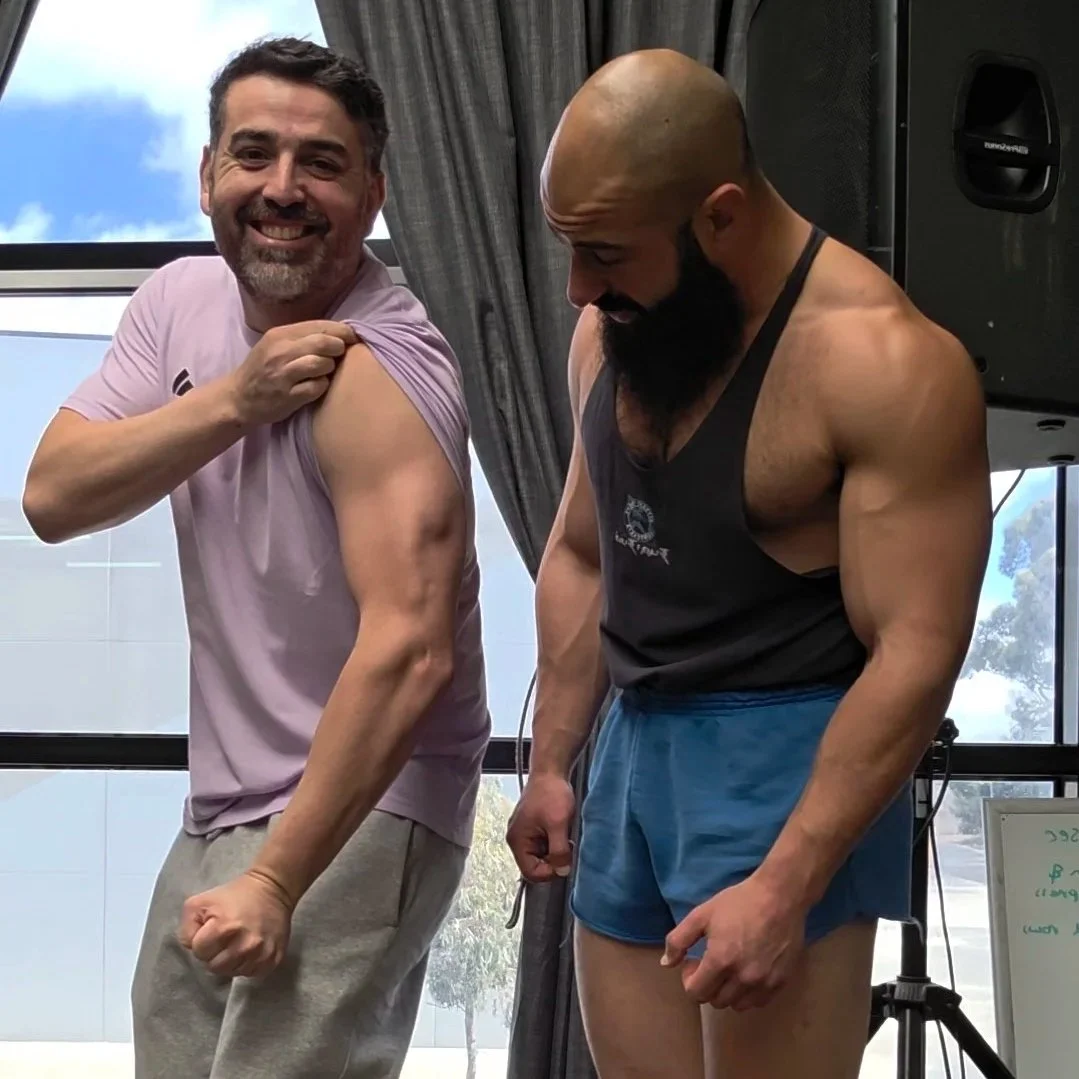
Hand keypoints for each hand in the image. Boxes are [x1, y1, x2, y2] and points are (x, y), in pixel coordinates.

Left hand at [178, 869, 293, 978]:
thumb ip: (187, 929)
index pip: (199, 953)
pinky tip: (249, 948)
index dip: (202, 941)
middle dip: (215, 954)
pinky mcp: (273, 959)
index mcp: (224, 928)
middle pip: (215, 967)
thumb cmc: (234, 895)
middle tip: (223, 938)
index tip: (211, 930)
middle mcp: (244, 945)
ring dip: (231, 961)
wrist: (273, 888)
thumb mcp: (200, 903)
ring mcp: (261, 954)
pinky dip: (247, 964)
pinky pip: (251, 973)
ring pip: (233, 972)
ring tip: (237, 942)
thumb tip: (192, 949)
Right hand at [226, 320, 357, 426]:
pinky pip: (317, 387)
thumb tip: (338, 332)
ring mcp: (283, 374)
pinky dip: (322, 386)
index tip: (352, 337)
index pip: (319, 325)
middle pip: (323, 342)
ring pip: (321, 364)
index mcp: (279, 335)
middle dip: (339, 348)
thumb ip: (302, 337)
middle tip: (341, 355)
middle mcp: (280, 352)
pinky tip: (317, 387)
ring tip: (325, 372)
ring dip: (330, 368)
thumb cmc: (262, 369)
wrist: (239, 398)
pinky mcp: (287, 396)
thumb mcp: (276, 345)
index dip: (342, 331)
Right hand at [505, 772, 576, 882]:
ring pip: (542, 855)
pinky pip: (544, 844)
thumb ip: (559, 851)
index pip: (531, 873)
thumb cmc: (550, 792)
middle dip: (553, 859)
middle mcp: (517, 839)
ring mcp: (525, 832)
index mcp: (517, 840)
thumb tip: (562, 871)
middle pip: (536, 865)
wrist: (551, 770)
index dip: (550, 871)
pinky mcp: (533, 827)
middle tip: (566, 845)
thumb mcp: (558, 824)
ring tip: (564, 833)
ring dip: (556, 849)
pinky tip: (561, 829)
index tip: (564, 861)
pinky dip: (555, 841)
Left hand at [661, 876, 807, 1010]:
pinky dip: (748, 994)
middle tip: (710, 963)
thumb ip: (679, 940)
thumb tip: (666, 963)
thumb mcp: (702, 914)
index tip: (693, 963)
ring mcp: (763, 982)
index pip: (696, 993)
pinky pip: (758, 1002)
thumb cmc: (738, 902)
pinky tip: (747, 972)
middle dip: (707, 985)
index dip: (689, 979)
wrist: (779, 896)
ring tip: (729, 969)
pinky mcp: (780, 982)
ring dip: (727, 992)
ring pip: (736, 1005)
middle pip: (715, 1001)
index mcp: (720, 960)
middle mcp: (742, 978)